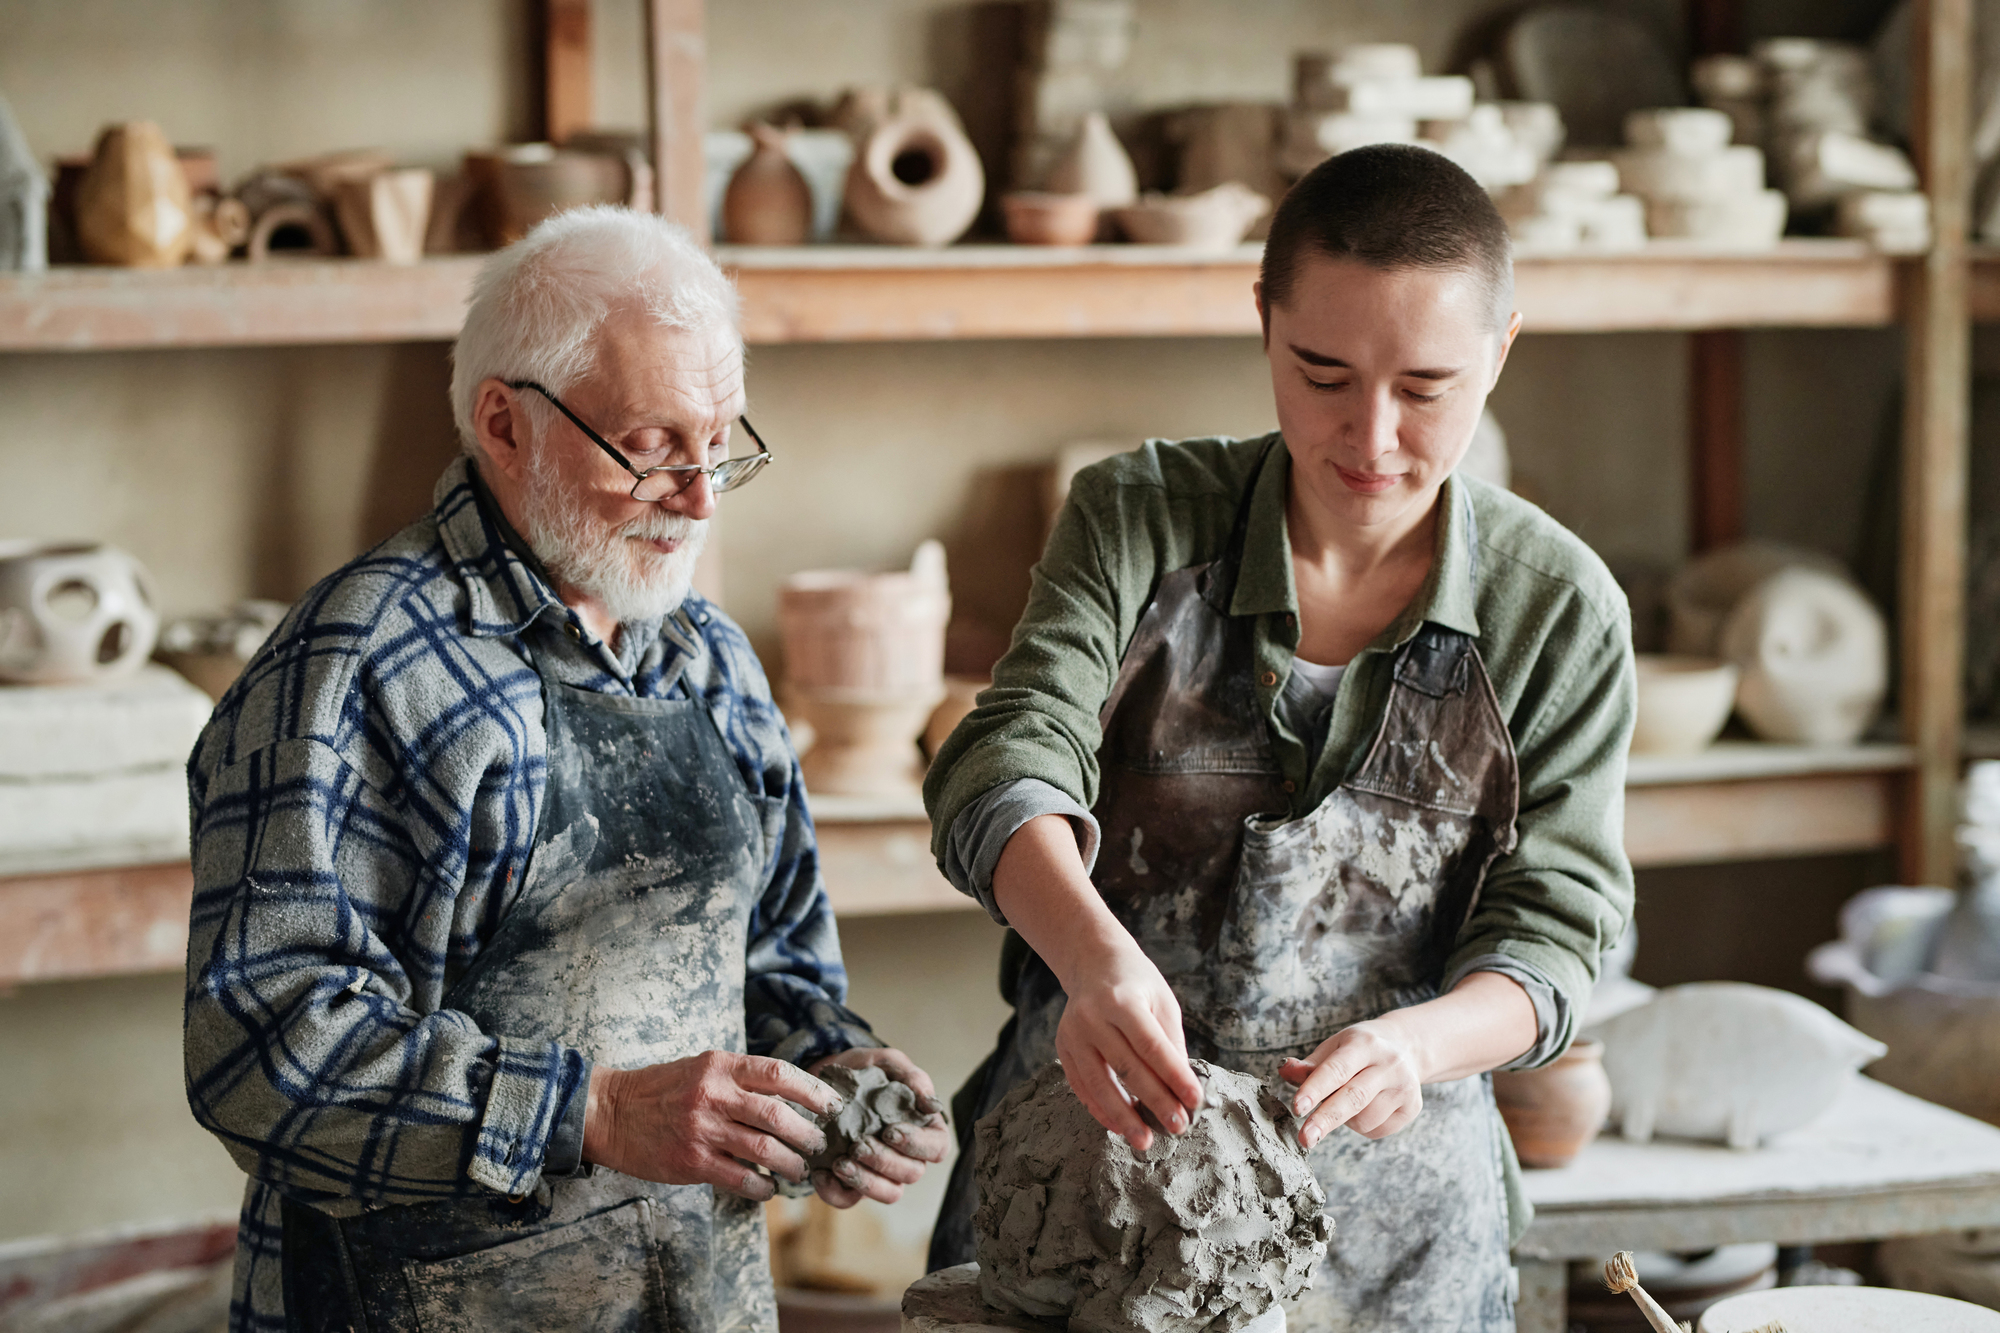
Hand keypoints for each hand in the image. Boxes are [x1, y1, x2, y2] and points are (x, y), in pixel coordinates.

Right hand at [582, 1051, 839, 1200]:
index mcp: (720, 1066)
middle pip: (779, 1115)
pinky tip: (768, 1188)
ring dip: (791, 1163)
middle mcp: (714, 1094)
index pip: (779, 1074)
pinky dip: (762, 1186)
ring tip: (800, 1169)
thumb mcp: (702, 1068)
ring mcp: (702, 1129)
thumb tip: (790, 1097)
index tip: (833, 1106)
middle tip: (821, 1145)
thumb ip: (741, 1078)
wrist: (609, 1112)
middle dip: (809, 1134)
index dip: (813, 1091)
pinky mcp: (691, 1161)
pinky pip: (739, 1178)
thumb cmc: (661, 1089)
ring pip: (764, 1149)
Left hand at [804, 1047, 951, 1207]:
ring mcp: (880, 1173)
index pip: (937, 1148)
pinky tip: (821, 1172)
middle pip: (912, 1174)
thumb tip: (931, 1104)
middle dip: (885, 1162)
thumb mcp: (887, 1062)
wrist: (824, 1078)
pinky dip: (834, 1191)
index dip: (918, 1145)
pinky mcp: (850, 1185)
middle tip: (859, 1146)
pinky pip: (848, 1200)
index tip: (891, 1131)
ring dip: (865, 1182)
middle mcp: (906, 1156)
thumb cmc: (864, 1071)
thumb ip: (911, 1077)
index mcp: (923, 1129)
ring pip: (887, 1193)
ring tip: (840, 1163)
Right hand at [1054, 936, 1204, 1151]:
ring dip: (1124, 1116)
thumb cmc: (1136, 983)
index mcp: (1122, 1001)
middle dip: (1155, 1101)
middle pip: (1127, 1068)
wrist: (1093, 963)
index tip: (1193, 1101)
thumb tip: (1182, 1089)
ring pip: (1099, 1084)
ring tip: (1145, 1140)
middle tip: (1178, 1127)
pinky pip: (1081, 1086)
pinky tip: (1119, 1126)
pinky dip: (1100, 1109)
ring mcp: (1073, 1034)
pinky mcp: (1063, 1048)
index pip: (1152, 1046)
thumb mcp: (1162, 1001)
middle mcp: (1092, 1017)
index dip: (1174, 1076)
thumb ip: (1171, 1042)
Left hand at [1281, 1020, 1423, 1148]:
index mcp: (1365, 1044)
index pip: (1337, 1069)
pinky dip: (1361, 1126)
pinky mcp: (1413, 1107)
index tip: (1297, 1108)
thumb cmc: (1359, 1048)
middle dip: (1326, 1120)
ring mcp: (1405, 1087)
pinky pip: (1376, 1130)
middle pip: (1354, 1098)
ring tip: (1346, 1100)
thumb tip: (1284, 1071)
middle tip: (1305, 1138)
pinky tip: (1366, 1107)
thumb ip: (1309, 1065)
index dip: (1315, 1089)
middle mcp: (1389, 1064)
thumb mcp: (1334, 1047)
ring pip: (1364, 1119)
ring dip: (1344, 1120)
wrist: (1405, 1046)